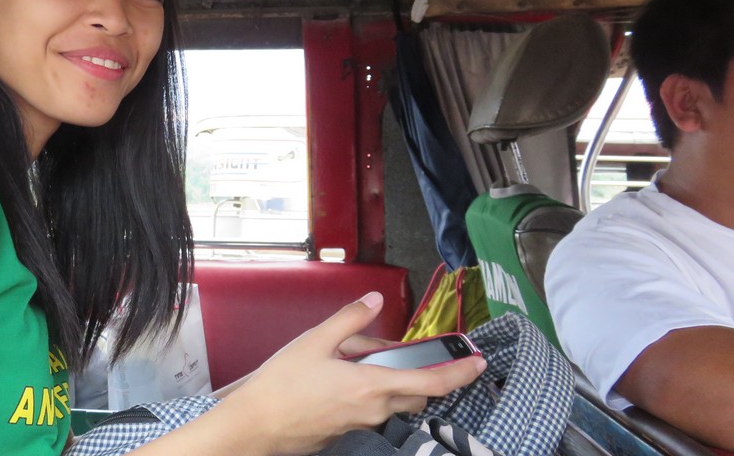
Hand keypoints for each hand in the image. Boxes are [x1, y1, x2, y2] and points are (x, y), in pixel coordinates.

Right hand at [219, 292, 485, 455]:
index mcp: (371, 386)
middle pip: (416, 394)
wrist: (256, 426)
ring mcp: (361, 426)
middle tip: (395, 353)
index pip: (431, 382)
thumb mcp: (314, 341)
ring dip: (390, 384)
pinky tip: (339, 383)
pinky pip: (372, 412)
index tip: (478, 362)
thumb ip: (350, 319)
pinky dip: (369, 395)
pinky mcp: (348, 433)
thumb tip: (374, 299)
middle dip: (418, 374)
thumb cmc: (281, 385)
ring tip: (355, 363)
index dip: (460, 372)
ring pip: (393, 403)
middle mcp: (374, 410)